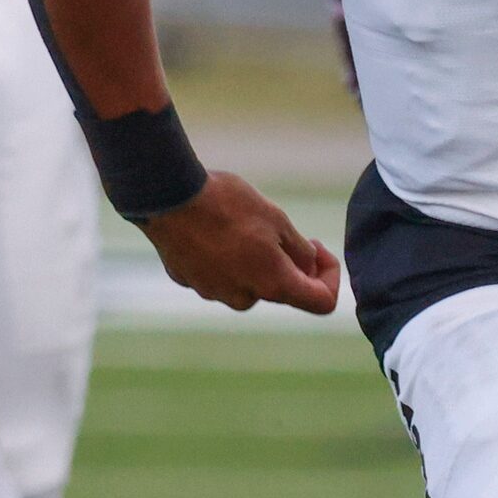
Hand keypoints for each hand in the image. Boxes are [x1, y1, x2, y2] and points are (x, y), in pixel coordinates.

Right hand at [137, 171, 341, 313]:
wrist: (167, 195)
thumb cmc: (226, 204)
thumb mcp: (277, 219)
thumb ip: (300, 250)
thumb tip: (308, 265)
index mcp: (273, 284)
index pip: (322, 302)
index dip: (330, 277)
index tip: (317, 250)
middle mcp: (244, 297)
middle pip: (279, 289)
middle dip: (285, 263)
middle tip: (276, 228)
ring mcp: (212, 291)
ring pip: (246, 281)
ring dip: (252, 260)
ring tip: (238, 223)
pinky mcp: (188, 280)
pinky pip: (216, 274)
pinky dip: (222, 258)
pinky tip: (211, 228)